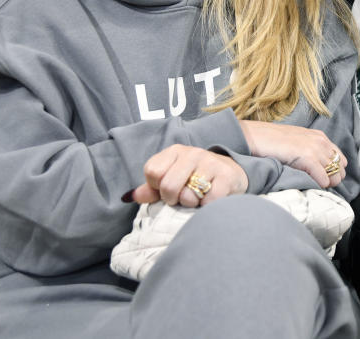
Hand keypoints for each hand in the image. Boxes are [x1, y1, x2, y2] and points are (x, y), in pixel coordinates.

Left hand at [129, 144, 247, 207]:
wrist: (231, 173)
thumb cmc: (195, 178)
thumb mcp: (172, 177)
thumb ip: (151, 189)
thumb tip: (128, 197)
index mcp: (174, 152)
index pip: (152, 172)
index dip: (156, 187)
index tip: (166, 189)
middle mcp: (192, 153)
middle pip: (168, 186)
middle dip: (173, 199)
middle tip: (182, 197)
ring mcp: (210, 163)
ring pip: (188, 196)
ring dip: (191, 204)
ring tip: (198, 197)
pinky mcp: (226, 176)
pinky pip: (208, 201)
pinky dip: (207, 206)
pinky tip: (211, 199)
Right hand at [240, 120, 347, 187]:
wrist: (256, 136)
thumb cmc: (272, 141)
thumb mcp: (297, 141)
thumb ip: (309, 150)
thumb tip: (318, 167)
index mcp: (320, 137)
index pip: (340, 159)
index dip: (334, 170)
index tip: (323, 178)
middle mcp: (321, 142)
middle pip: (340, 168)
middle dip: (332, 179)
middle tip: (319, 184)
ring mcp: (315, 149)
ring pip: (335, 175)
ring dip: (326, 184)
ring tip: (314, 185)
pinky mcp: (308, 158)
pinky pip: (324, 179)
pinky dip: (319, 185)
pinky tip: (309, 184)